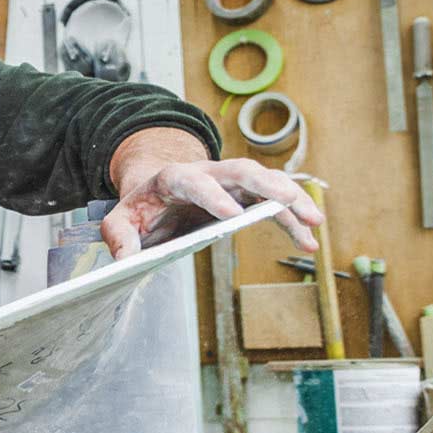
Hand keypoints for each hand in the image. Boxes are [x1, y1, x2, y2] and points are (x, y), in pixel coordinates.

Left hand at [103, 156, 323, 257]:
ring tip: (314, 223)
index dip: (212, 196)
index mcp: (174, 178)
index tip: (231, 215)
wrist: (155, 195)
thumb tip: (126, 260)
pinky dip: (291, 221)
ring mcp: (229, 183)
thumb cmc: (139, 209)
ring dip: (292, 201)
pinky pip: (272, 205)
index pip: (194, 182)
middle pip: (242, 171)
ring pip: (266, 183)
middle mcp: (208, 173)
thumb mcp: (118, 222)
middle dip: (268, 186)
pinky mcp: (244, 197)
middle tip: (290, 203)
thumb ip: (118, 237)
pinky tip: (307, 241)